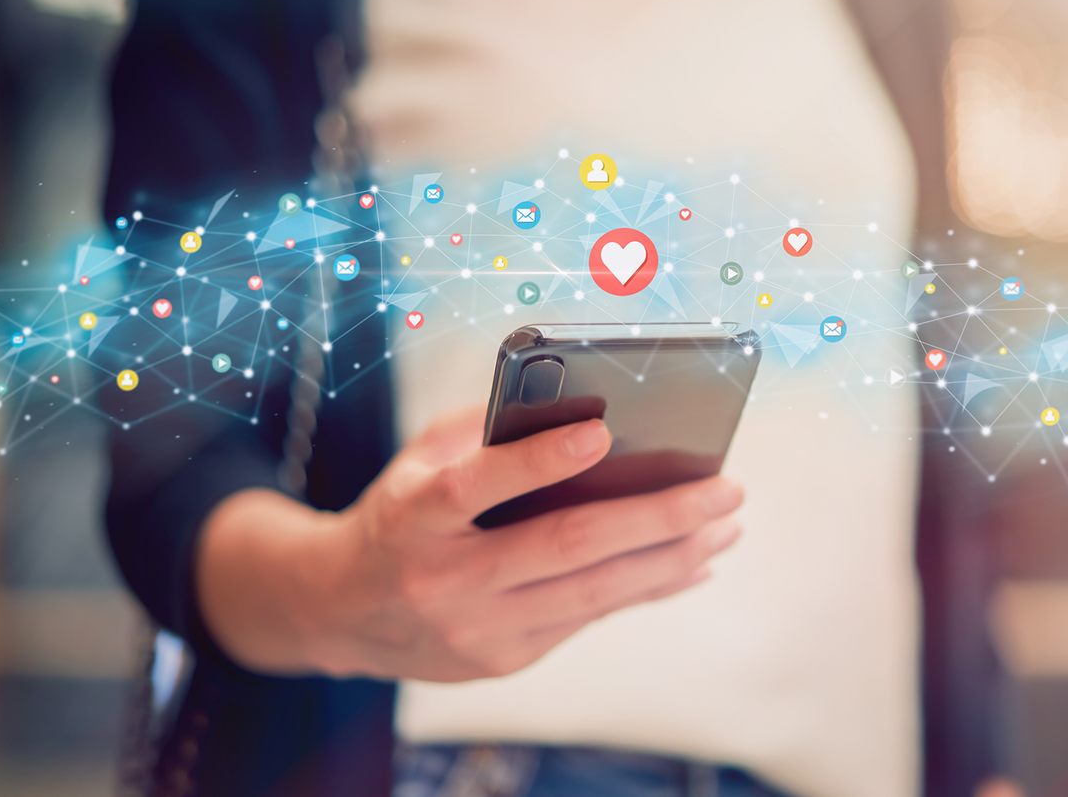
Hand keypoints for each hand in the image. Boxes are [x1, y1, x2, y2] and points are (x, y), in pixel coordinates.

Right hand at [196, 405, 742, 680]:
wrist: (340, 612)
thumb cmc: (399, 515)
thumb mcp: (419, 463)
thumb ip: (488, 435)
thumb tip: (587, 409)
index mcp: (413, 517)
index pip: (477, 486)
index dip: (539, 460)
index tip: (602, 432)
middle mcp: (443, 579)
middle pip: (565, 546)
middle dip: (657, 516)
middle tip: (724, 488)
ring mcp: (477, 629)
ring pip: (594, 591)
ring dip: (673, 556)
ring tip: (727, 524)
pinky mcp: (505, 659)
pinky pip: (591, 617)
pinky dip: (649, 587)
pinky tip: (694, 563)